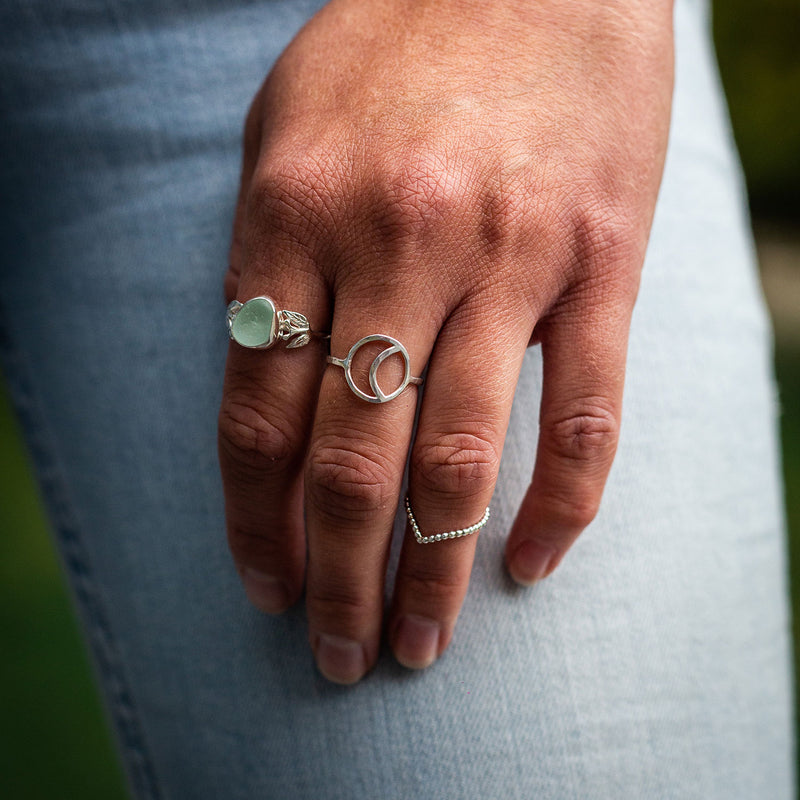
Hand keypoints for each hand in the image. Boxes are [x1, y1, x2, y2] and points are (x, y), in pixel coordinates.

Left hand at [219, 0, 673, 682]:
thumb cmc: (392, 50)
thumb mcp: (288, 142)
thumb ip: (271, 274)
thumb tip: (271, 414)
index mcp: (299, 215)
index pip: (257, 416)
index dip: (255, 525)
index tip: (265, 591)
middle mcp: (399, 245)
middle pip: (354, 461)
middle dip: (339, 580)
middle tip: (339, 657)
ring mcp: (509, 258)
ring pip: (461, 459)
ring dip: (434, 572)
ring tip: (417, 644)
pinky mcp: (603, 263)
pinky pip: (583, 415)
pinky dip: (561, 509)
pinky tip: (528, 568)